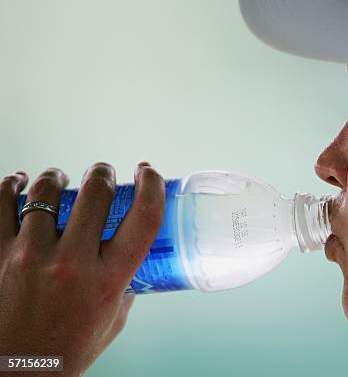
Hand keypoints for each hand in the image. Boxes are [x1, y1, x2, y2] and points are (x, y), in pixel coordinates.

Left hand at [0, 162, 164, 375]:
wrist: (18, 373)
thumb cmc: (67, 350)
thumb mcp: (112, 320)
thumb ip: (123, 284)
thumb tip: (128, 256)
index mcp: (108, 280)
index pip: (144, 218)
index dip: (153, 186)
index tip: (148, 173)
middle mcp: (71, 264)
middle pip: (97, 192)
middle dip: (103, 173)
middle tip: (103, 174)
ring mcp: (29, 257)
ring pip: (45, 190)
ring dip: (56, 176)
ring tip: (58, 178)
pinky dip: (10, 185)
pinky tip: (18, 183)